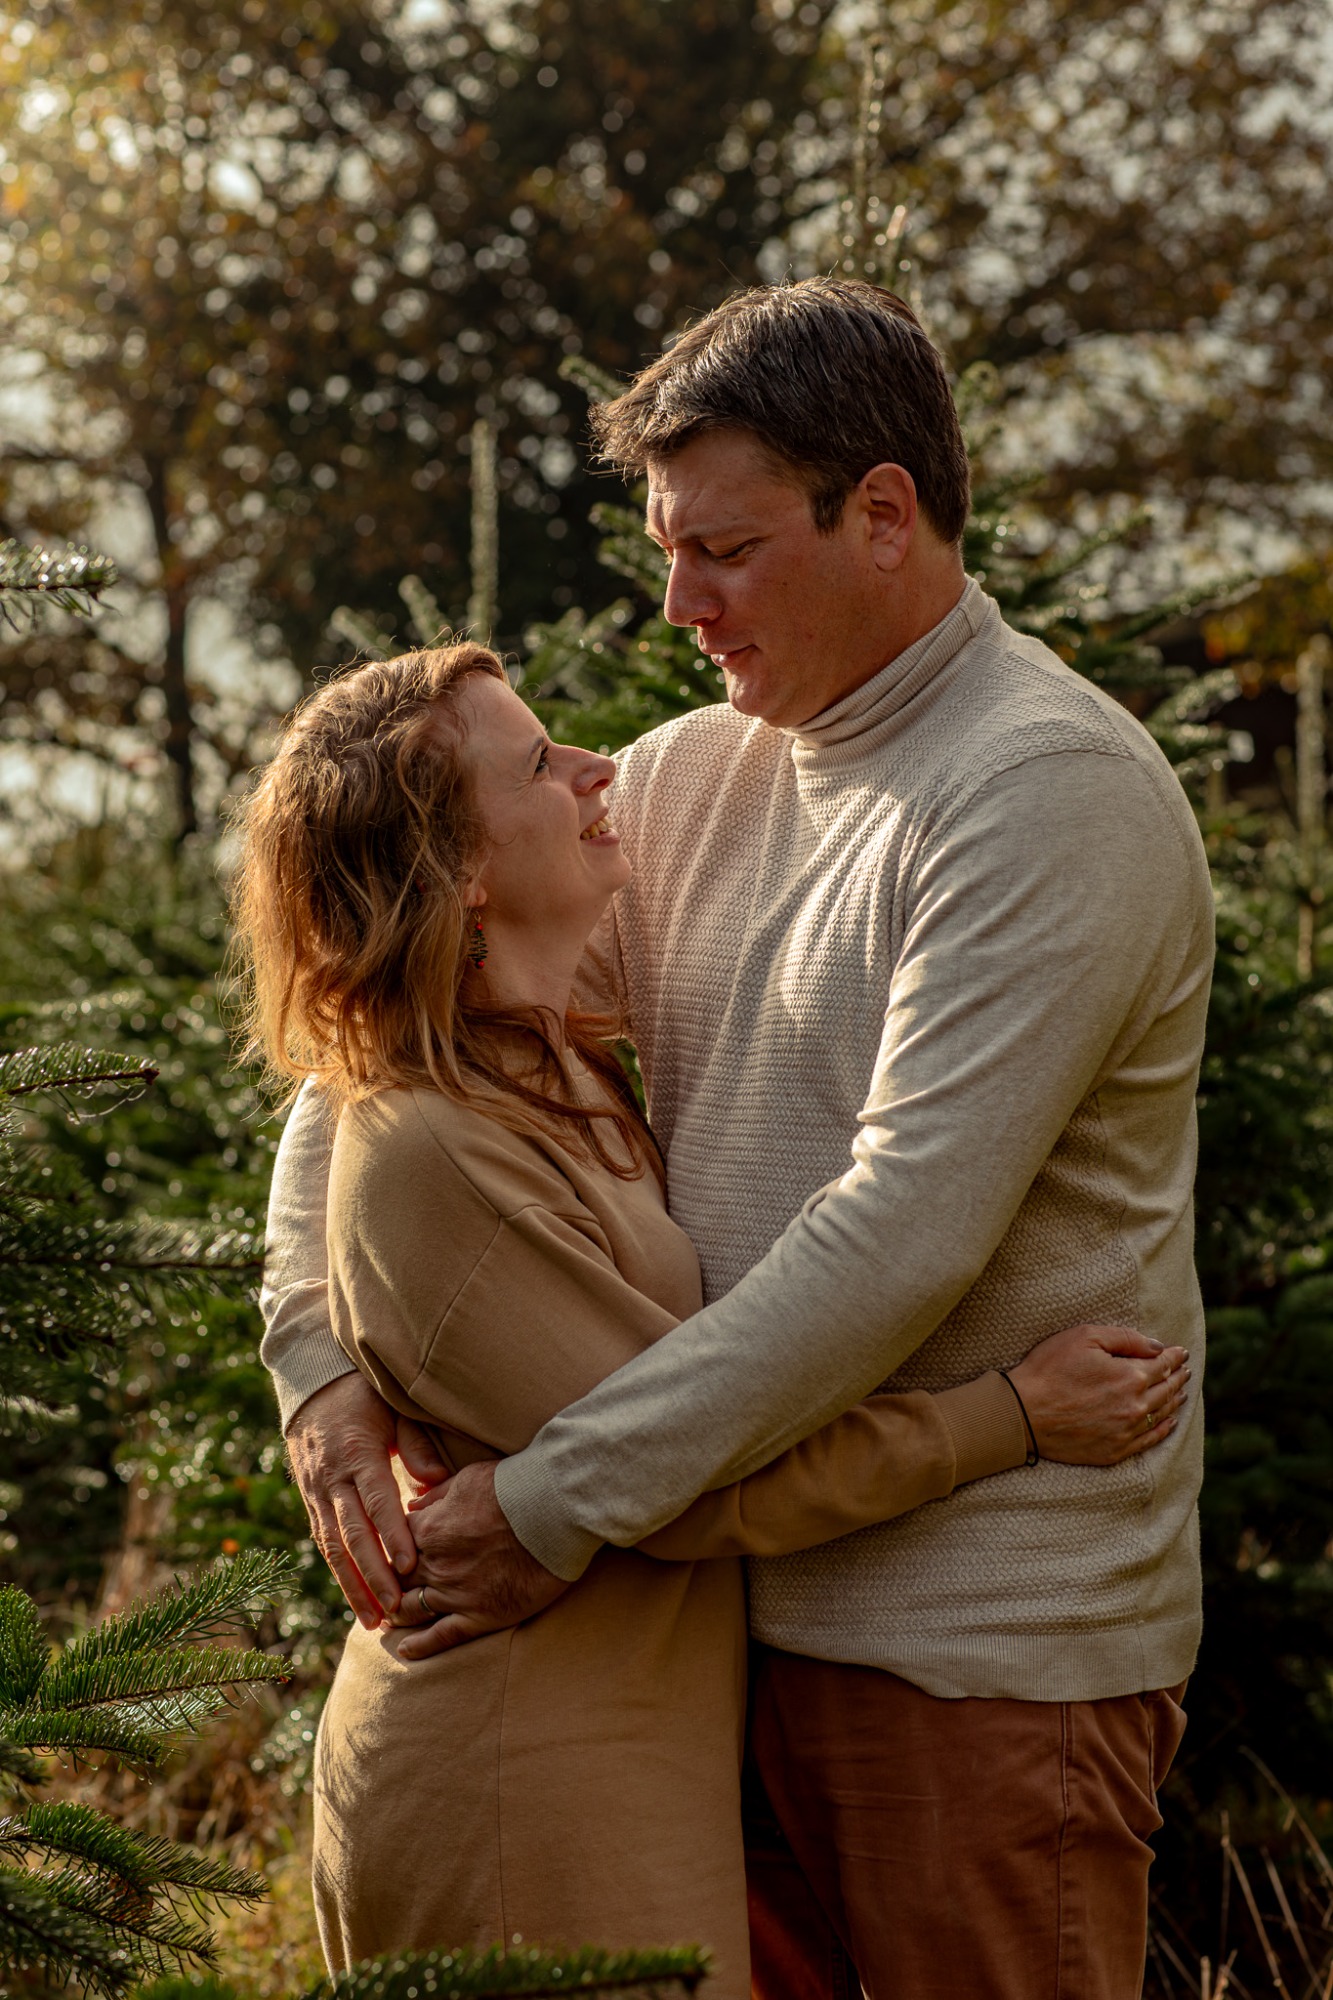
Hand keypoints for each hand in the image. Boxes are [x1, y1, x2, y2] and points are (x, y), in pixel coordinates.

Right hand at [285, 1373, 448, 1625]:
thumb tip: (436, 1482)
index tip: (412, 1565)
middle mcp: (332, 1477)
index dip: (393, 1534)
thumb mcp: (393, 1408)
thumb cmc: (367, 1395)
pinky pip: (323, 1542)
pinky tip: (355, 1598)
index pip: (376, 1501)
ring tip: (373, 1620)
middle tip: (396, 1607)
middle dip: (373, 1574)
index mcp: (356, 1452)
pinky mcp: (310, 1500)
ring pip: (332, 1546)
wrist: (314, 1384)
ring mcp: (316, 1491)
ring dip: (352, 1585)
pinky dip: (339, 1572)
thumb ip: (415, 1444)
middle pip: (352, 1533)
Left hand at [385, 1461, 569, 1659]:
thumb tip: (412, 1505)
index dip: (389, 1551)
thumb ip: (436, 1495)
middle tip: (381, 1593)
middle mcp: (434, 1563)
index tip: (388, 1557)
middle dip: (387, 1586)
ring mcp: (455, 1593)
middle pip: (396, 1580)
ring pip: (411, 1610)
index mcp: (429, 1528)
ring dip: (397, 1615)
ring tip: (390, 1621)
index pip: (393, 1544)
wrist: (555, 1511)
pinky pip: (441, 1637)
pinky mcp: (480, 1615)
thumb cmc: (514, 1487)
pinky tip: (408, 1651)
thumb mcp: (467, 1478)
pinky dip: (421, 1646)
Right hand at [1007, 1324, 1190, 1465]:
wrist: (1022, 1413)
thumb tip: (1157, 1346)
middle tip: (1186, 1371)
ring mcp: (1126, 1432)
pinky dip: (1163, 1430)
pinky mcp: (1114, 1451)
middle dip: (1178, 1377)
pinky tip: (1169, 1423)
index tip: (1181, 1352)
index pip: (1163, 1364)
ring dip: (1174, 1402)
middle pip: (1166, 1390)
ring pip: (1161, 1416)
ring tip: (1182, 1393)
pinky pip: (1148, 1442)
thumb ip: (1125, 1338)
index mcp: (1131, 1376)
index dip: (1174, 1356)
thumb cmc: (1048, 1369)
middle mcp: (1135, 1406)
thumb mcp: (1084, 1337)